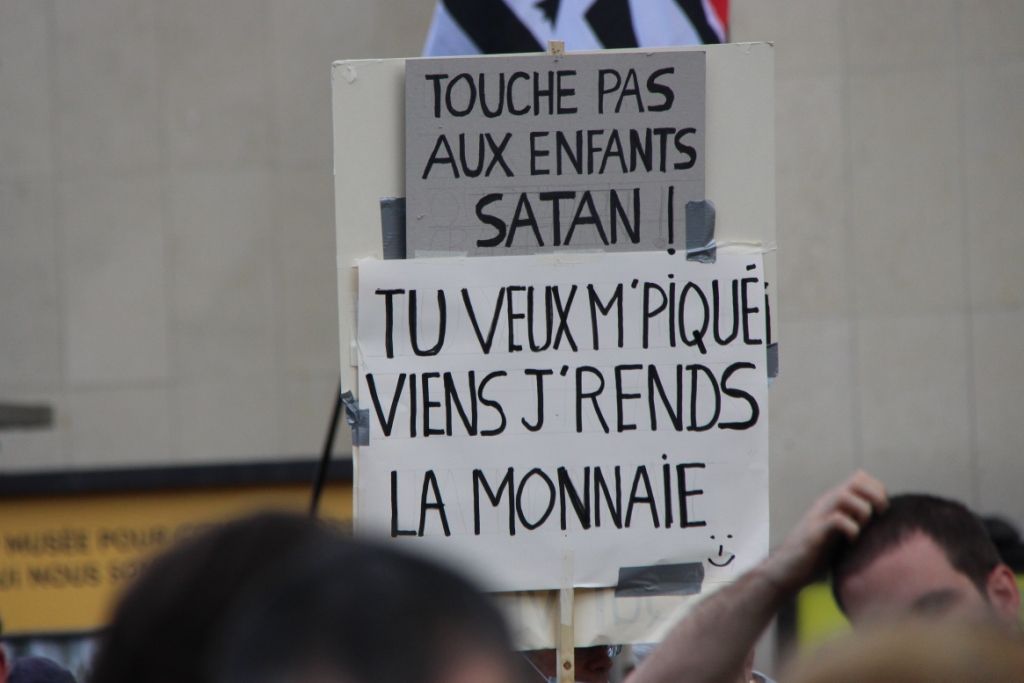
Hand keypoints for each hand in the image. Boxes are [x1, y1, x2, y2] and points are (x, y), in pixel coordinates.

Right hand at [761, 470, 887, 592]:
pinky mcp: (814, 534)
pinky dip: (851, 528)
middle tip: (880, 515)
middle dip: (875, 495)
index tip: (883, 510)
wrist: (787, 569)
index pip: (860, 477)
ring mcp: (818, 517)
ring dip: (862, 510)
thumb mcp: (840, 533)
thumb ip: (855, 522)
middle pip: (855, 480)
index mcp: (833, 502)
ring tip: (864, 526)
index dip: (877, 489)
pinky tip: (852, 540)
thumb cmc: (818, 554)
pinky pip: (836, 520)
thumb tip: (886, 524)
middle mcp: (826, 504)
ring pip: (844, 496)